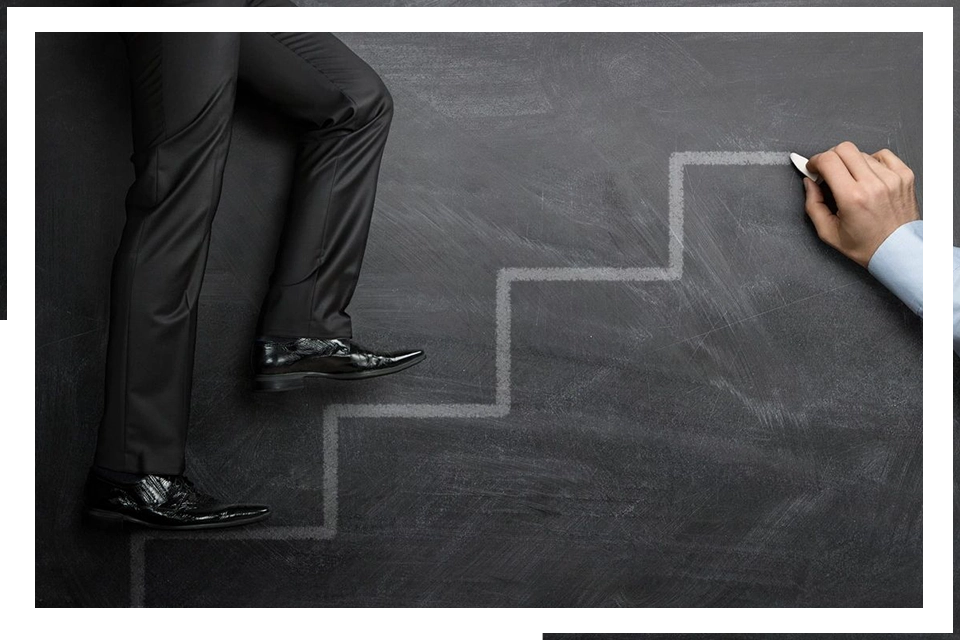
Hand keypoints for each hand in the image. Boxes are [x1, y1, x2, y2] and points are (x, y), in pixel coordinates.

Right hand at [804, 141, 920, 267]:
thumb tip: (809, 182)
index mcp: (853, 198)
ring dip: (851, 163)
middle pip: (844, 148)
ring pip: (862, 153)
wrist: (898, 251)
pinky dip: (872, 161)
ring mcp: (892, 178)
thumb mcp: (828, 232)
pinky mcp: (905, 175)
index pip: (829, 160)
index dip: (815, 161)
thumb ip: (813, 204)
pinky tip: (869, 176)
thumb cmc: (866, 245)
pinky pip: (883, 155)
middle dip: (831, 157)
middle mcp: (874, 184)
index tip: (813, 168)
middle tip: (829, 171)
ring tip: (852, 181)